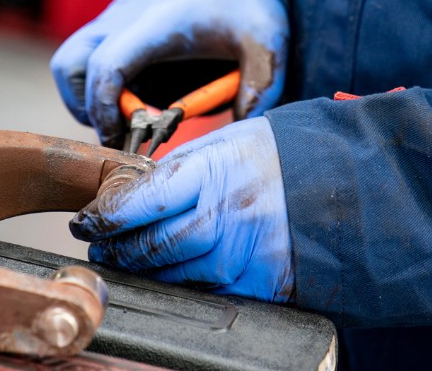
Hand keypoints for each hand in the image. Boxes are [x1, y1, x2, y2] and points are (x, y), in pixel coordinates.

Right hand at [51, 0, 287, 146]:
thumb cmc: (245, 4)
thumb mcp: (268, 45)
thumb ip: (260, 89)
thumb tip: (239, 130)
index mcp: (162, 21)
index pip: (110, 63)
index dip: (105, 107)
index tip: (125, 136)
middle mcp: (126, 16)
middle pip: (71, 64)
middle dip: (85, 107)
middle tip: (122, 131)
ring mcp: (113, 18)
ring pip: (70, 62)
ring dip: (85, 97)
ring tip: (124, 119)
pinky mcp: (111, 25)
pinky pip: (83, 58)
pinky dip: (96, 85)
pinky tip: (133, 101)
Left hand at [70, 117, 293, 301]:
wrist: (343, 183)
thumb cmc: (281, 156)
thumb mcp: (228, 141)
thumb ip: (181, 168)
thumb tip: (133, 192)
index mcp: (213, 171)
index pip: (140, 201)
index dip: (104, 216)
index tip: (87, 220)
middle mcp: (225, 215)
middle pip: (150, 245)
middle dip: (116, 249)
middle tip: (100, 247)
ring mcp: (243, 253)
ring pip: (172, 275)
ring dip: (143, 271)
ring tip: (129, 260)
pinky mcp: (259, 282)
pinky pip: (205, 291)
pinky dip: (183, 283)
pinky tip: (173, 273)